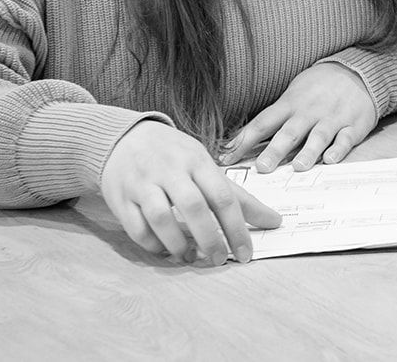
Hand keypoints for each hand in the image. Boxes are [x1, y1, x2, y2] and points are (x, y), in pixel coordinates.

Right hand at [101, 120, 280, 264]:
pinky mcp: (121, 198)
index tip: (246, 253)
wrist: (124, 138)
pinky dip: (152, 244)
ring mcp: (142, 183)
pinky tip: (165, 250)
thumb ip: (237, 196)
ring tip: (191, 257)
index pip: (222, 195)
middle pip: (193, 206)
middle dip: (210, 238)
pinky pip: (135, 227)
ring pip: (160, 217)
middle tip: (220, 259)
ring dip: (177, 244)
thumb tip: (275, 221)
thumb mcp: (206, 166)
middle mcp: (169, 170)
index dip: (236, 228)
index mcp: (197, 160)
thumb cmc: (174, 156)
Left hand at [220, 63, 376, 173]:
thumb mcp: (292, 96)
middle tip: (263, 167)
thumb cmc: (317, 88)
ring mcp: (332, 118)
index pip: (263, 123)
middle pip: (289, 131)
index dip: (244, 140)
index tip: (227, 157)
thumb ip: (273, 119)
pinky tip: (331, 160)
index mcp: (290, 104)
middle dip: (275, 150)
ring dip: (308, 151)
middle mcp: (309, 111)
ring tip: (298, 167)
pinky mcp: (352, 125)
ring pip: (318, 136)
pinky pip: (345, 138)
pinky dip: (338, 149)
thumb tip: (240, 141)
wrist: (356, 71)